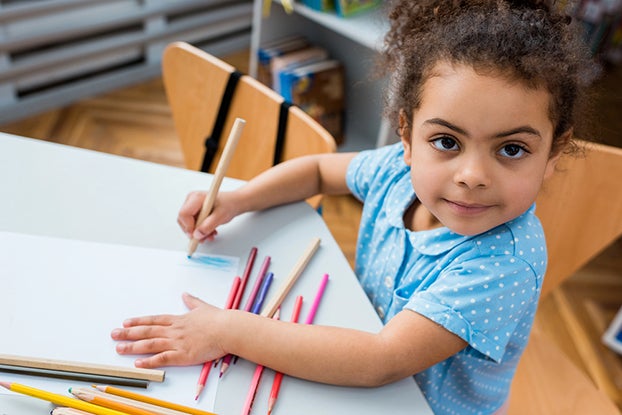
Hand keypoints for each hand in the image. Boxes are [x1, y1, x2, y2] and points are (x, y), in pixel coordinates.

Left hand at [111, 293, 225, 367]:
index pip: (153, 320)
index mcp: (178, 320)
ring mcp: (177, 342)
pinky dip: (149, 361)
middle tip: (114, 334)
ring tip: (119, 348)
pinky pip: (162, 359)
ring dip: (133, 347)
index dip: (138, 322)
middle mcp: (174, 330)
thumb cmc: (218, 319)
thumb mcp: (203, 307)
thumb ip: (192, 302)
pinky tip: (138, 364)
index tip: (126, 323)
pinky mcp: (182, 355)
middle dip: (128, 333)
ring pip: (150, 344)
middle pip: (147, 331)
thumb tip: (185, 294)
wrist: (227, 329)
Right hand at [177, 191, 239, 242]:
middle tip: (205, 237)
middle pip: (183, 220)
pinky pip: (192, 225)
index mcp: (197, 197)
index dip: (188, 226)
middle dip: (194, 232)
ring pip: (187, 225)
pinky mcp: (194, 212)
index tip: (196, 235)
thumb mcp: (221, 216)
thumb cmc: (229, 204)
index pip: (184, 214)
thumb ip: (209, 225)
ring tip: (210, 234)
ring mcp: (192, 206)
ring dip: (199, 233)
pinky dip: (200, 231)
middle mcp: (192, 201)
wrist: (234, 203)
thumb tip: (197, 234)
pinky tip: (210, 232)